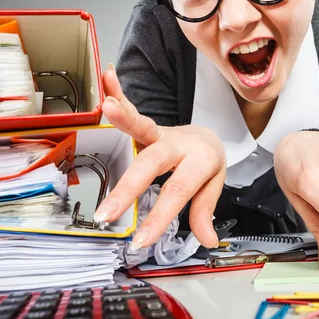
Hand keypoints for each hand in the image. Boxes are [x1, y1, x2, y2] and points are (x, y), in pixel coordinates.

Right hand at [94, 65, 225, 249]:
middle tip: (106, 212)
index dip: (159, 218)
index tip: (140, 240)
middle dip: (128, 188)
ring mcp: (161, 132)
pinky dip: (118, 91)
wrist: (206, 137)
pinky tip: (107, 77)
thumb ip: (205, 211)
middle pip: (152, 164)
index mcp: (198, 162)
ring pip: (142, 126)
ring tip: (107, 108)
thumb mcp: (212, 187)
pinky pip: (132, 106)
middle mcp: (178, 144)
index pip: (177, 192)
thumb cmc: (205, 164)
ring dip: (123, 117)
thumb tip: (209, 240)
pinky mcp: (147, 124)